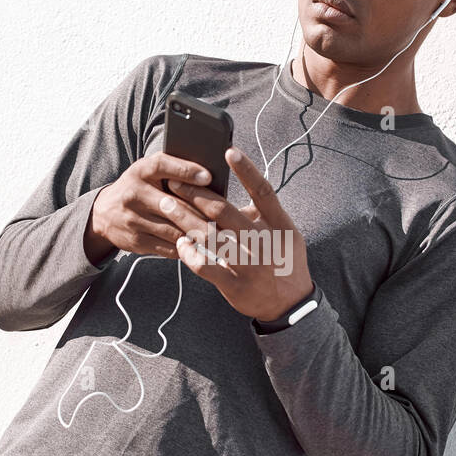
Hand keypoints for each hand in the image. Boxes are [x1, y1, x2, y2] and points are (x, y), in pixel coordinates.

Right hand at [87, 151, 216, 259]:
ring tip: (220, 234)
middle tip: (227, 218)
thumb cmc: (139, 187)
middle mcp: (134, 194)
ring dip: (198, 234)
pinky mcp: (136, 241)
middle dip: (202, 213)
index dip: (186, 170)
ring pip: (174, 230)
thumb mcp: (150, 172)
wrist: (103, 213)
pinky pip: (168, 246)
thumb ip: (174, 169)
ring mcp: (133, 220)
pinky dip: (187, 247)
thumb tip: (211, 177)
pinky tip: (202, 246)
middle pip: (174, 206)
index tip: (208, 176)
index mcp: (141, 171)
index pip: (163, 166)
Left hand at [162, 147, 313, 320]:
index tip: (228, 151)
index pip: (263, 192)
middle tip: (175, 180)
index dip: (247, 171)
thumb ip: (263, 214)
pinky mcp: (233, 284)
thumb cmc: (284, 261)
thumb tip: (238, 192)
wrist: (289, 304)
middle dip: (196, 193)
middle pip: (225, 211)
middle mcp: (264, 243)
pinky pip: (204, 265)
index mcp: (280, 225)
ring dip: (184, 218)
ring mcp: (249, 265)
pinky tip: (179, 242)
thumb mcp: (285, 234)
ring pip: (210, 236)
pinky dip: (189, 252)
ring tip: (166, 204)